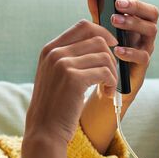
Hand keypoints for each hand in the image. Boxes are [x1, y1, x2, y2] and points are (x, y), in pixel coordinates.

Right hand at [26, 20, 118, 144]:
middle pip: (97, 39)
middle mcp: (54, 53)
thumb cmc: (55, 106)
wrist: (45, 131)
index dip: (102, 33)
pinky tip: (108, 94)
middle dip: (111, 57)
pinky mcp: (73, 78)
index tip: (112, 47)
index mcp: (50, 49)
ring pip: (104, 56)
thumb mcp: (55, 75)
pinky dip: (112, 83)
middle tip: (111, 75)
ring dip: (113, 72)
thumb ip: (69, 57)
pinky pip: (105, 72)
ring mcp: (63, 64)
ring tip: (109, 87)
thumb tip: (100, 42)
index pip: (83, 26)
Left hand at [86, 0, 158, 100]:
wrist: (106, 83)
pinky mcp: (143, 65)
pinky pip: (143, 56)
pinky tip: (117, 49)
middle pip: (152, 12)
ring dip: (133, 23)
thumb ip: (97, 7)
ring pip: (151, 30)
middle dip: (136, 5)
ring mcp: (146, 47)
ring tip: (115, 21)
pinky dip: (130, 51)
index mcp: (136, 19)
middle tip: (118, 3)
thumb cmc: (106, 50)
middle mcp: (144, 30)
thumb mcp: (100, 26)